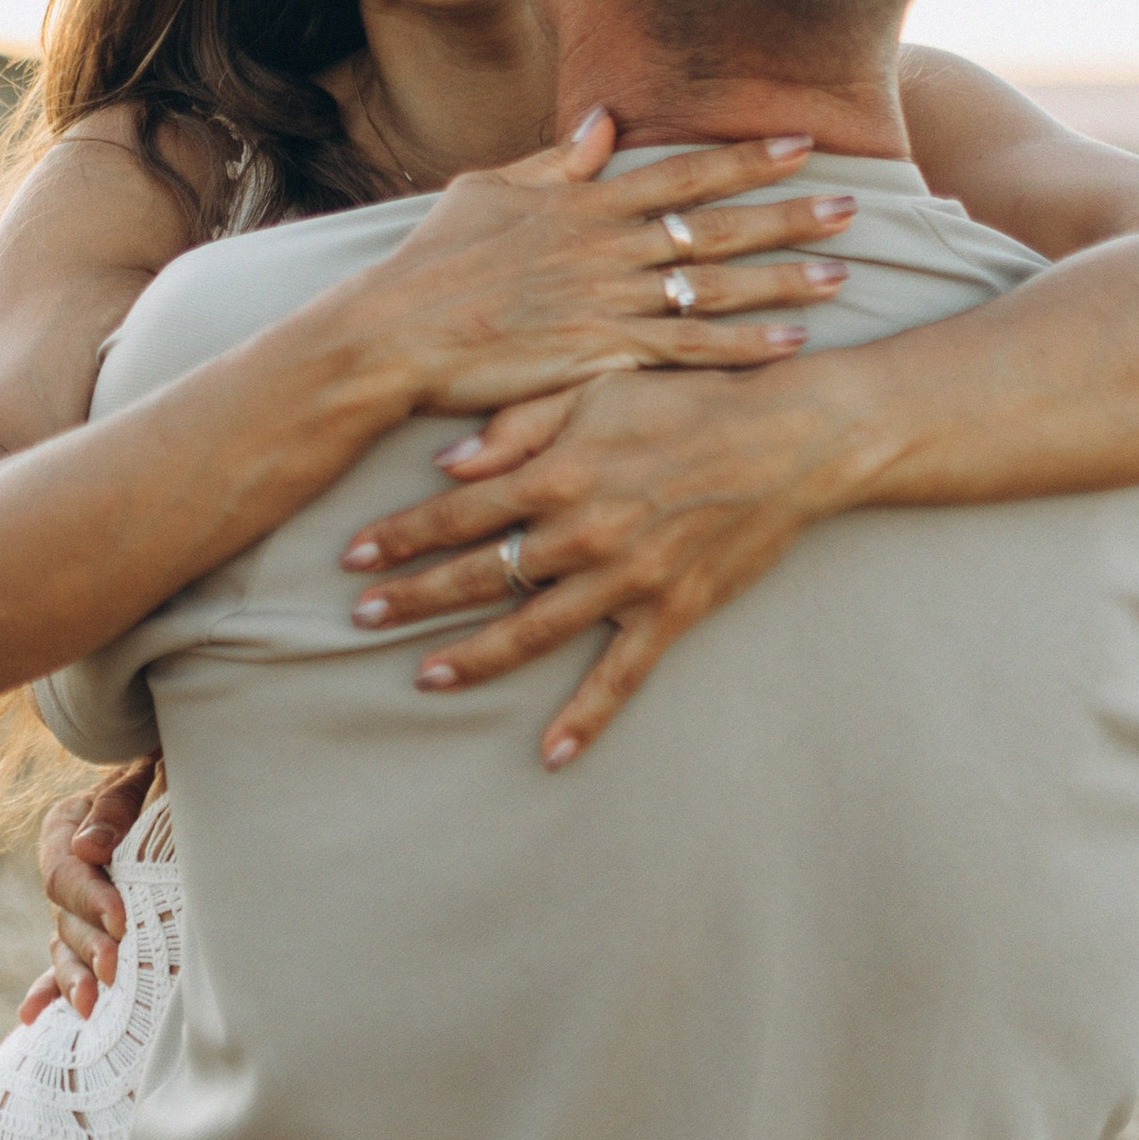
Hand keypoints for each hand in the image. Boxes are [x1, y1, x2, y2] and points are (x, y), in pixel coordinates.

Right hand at [17, 756, 158, 1022]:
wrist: (178, 782)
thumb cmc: (165, 773)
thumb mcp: (143, 773)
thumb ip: (116, 805)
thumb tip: (90, 849)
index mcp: (66, 826)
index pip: (65, 871)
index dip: (92, 898)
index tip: (121, 920)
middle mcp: (65, 868)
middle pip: (63, 914)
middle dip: (90, 943)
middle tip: (115, 968)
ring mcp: (72, 903)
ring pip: (63, 945)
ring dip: (74, 977)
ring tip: (91, 1006)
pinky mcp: (86, 929)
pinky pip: (62, 962)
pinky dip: (50, 988)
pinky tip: (33, 1017)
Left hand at [339, 355, 875, 769]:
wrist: (787, 438)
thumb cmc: (686, 400)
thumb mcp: (596, 386)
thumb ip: (517, 425)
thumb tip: (446, 463)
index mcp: (558, 472)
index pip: (457, 512)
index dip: (399, 535)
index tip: (351, 554)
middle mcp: (583, 532)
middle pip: (479, 576)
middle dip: (413, 598)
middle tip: (359, 618)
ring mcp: (626, 580)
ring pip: (532, 631)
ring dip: (472, 658)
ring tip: (423, 676)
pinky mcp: (670, 613)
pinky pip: (620, 677)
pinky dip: (585, 718)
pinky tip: (550, 753)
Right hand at [362, 116, 860, 416]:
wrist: (393, 336)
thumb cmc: (430, 265)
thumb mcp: (485, 192)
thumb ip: (553, 164)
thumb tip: (602, 124)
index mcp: (585, 205)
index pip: (684, 172)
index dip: (747, 159)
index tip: (802, 143)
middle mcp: (609, 249)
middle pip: (717, 226)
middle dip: (789, 215)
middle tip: (853, 206)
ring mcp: (609, 304)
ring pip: (715, 289)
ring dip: (782, 281)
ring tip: (841, 275)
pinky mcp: (601, 358)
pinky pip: (689, 353)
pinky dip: (743, 349)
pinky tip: (792, 345)